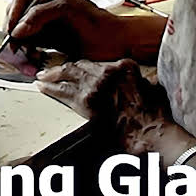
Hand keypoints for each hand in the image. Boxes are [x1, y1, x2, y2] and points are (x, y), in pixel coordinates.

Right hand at [5, 0, 127, 60]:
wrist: (115, 43)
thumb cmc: (98, 24)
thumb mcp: (67, 10)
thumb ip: (40, 14)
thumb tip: (18, 29)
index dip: (13, 13)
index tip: (12, 31)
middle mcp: (46, 4)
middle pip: (17, 16)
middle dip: (14, 33)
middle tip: (16, 48)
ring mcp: (47, 22)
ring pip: (21, 33)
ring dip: (21, 46)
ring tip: (29, 57)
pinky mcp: (48, 38)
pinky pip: (30, 45)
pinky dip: (28, 54)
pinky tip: (35, 59)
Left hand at [36, 58, 171, 151]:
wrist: (150, 132)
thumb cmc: (154, 116)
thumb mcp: (151, 88)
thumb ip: (137, 81)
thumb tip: (135, 84)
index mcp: (124, 66)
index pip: (97, 63)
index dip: (84, 67)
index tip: (77, 68)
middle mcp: (107, 71)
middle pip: (79, 65)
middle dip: (64, 68)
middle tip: (51, 69)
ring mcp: (95, 85)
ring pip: (68, 74)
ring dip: (53, 75)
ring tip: (42, 76)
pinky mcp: (85, 102)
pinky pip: (63, 93)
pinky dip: (50, 88)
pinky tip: (42, 87)